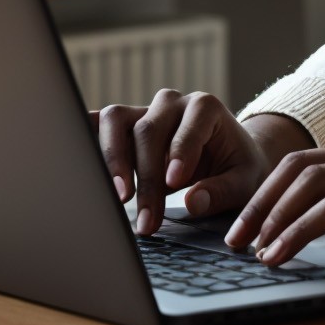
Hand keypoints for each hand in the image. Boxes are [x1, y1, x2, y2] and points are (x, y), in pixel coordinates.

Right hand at [91, 91, 312, 234]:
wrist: (229, 155)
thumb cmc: (238, 167)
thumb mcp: (245, 181)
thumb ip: (222, 190)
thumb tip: (192, 202)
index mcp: (205, 108)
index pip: (189, 126)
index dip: (180, 152)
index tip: (174, 183)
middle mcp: (172, 103)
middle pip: (149, 130)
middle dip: (147, 177)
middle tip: (147, 220)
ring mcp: (143, 111)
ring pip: (116, 120)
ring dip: (112, 159)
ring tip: (119, 198)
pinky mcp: (124, 126)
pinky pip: (98, 125)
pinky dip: (86, 140)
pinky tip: (79, 165)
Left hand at [225, 134, 324, 268]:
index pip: (308, 162)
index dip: (267, 192)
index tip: (242, 225)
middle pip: (297, 168)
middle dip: (256, 204)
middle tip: (230, 241)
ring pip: (310, 183)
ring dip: (269, 218)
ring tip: (249, 252)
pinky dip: (300, 230)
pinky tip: (282, 255)